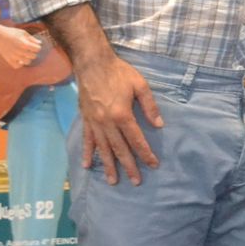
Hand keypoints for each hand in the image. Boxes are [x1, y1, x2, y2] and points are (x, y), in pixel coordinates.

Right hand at [0, 23, 43, 67]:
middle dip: (33, 52)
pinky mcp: (8, 59)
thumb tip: (40, 43)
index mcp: (24, 44)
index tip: (34, 45)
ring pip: (27, 62)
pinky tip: (20, 59)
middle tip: (30, 50)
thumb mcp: (23, 33)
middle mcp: (20, 51)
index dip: (37, 47)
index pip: (37, 49)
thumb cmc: (11, 33)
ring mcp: (14, 56)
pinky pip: (17, 66)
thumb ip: (32, 39)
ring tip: (25, 54)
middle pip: (33, 56)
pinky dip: (20, 64)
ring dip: (28, 58)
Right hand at [76, 55, 163, 185]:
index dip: (145, 153)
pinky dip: (88, 153)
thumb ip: (150, 106)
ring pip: (103, 149)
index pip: (136, 140)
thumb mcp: (140, 85)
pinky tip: (88, 166)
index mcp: (122, 115)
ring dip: (108, 166)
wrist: (93, 64)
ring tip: (113, 181)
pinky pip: (87, 140)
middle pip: (120, 149)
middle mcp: (107, 123)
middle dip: (129, 166)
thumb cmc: (119, 73)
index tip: (153, 165)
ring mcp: (94, 123)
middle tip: (136, 181)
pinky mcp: (85, 120)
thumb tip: (159, 125)